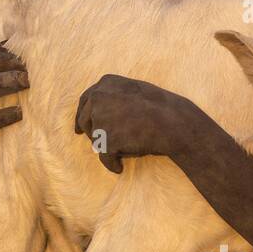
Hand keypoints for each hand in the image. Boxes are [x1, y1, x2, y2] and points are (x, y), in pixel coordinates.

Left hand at [74, 74, 191, 172]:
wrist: (173, 122)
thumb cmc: (161, 109)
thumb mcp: (135, 92)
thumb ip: (116, 98)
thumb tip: (101, 115)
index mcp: (106, 83)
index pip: (86, 101)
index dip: (82, 117)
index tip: (79, 130)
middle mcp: (98, 97)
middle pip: (85, 121)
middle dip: (92, 134)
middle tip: (102, 146)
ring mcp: (101, 117)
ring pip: (96, 140)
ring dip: (108, 148)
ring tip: (127, 150)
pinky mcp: (106, 138)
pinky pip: (104, 157)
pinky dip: (111, 164)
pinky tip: (119, 167)